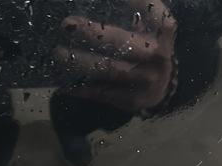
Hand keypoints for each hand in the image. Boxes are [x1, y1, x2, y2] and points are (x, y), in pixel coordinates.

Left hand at [53, 0, 177, 112]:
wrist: (162, 88)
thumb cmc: (149, 48)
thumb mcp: (150, 28)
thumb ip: (137, 10)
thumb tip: (103, 2)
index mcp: (162, 33)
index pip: (152, 13)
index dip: (135, 2)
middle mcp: (156, 56)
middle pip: (123, 43)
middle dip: (94, 33)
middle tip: (67, 24)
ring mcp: (145, 80)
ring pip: (111, 70)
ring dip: (82, 62)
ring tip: (58, 53)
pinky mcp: (132, 100)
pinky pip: (102, 93)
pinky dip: (82, 88)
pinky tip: (63, 84)